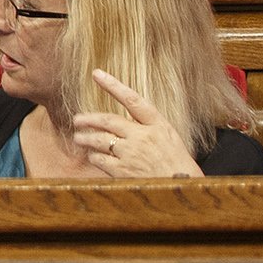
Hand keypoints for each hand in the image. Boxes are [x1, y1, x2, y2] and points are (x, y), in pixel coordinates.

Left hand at [67, 69, 200, 179]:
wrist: (184, 188)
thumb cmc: (176, 162)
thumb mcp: (168, 136)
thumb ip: (146, 125)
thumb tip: (123, 117)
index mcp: (157, 124)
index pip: (132, 99)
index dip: (113, 85)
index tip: (97, 74)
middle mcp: (143, 136)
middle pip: (108, 120)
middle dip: (88, 118)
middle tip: (77, 119)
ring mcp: (132, 153)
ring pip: (99, 139)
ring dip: (85, 137)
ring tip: (79, 137)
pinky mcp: (123, 170)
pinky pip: (99, 159)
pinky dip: (93, 156)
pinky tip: (93, 156)